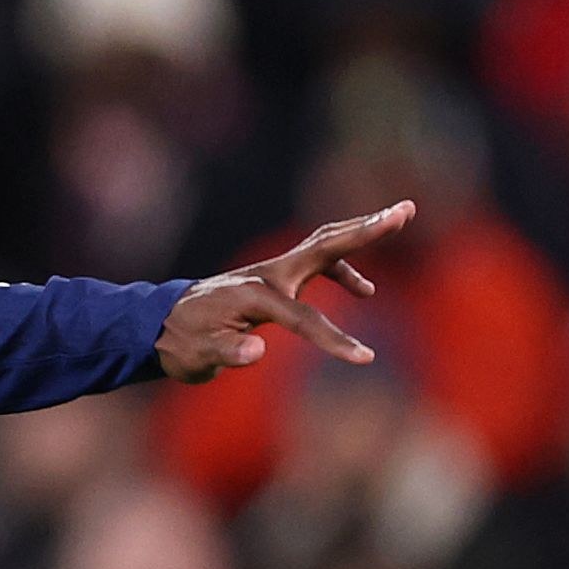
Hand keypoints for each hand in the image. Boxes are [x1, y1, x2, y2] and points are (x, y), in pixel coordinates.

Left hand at [157, 201, 415, 381]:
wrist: (161, 326)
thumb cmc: (182, 342)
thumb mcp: (198, 356)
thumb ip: (228, 354)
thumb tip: (256, 352)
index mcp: (253, 294)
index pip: (303, 318)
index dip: (334, 339)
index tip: (365, 359)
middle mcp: (267, 274)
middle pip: (325, 246)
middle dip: (367, 230)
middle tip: (406, 209)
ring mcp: (273, 272)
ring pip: (324, 245)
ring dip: (362, 232)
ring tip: (401, 217)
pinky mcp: (276, 279)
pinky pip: (318, 264)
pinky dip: (343, 267)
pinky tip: (364, 289)